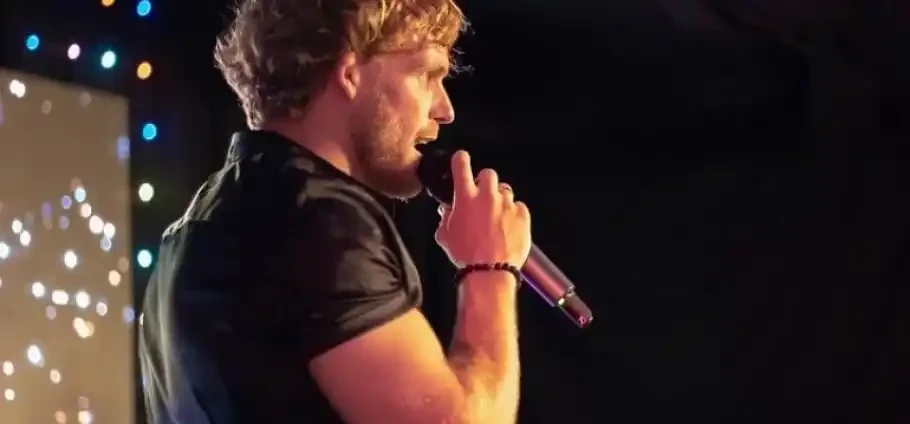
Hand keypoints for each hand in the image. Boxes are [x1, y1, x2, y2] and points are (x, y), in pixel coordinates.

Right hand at [435, 151, 531, 267]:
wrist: (490, 272)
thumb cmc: (466, 256)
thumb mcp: (445, 236)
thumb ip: (445, 218)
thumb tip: (447, 209)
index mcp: (465, 197)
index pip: (461, 165)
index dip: (461, 160)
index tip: (462, 160)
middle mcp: (487, 196)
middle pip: (488, 173)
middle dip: (485, 182)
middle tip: (482, 197)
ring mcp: (506, 205)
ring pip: (505, 191)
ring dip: (500, 200)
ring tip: (496, 218)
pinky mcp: (522, 215)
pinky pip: (519, 207)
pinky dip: (514, 214)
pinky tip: (508, 227)